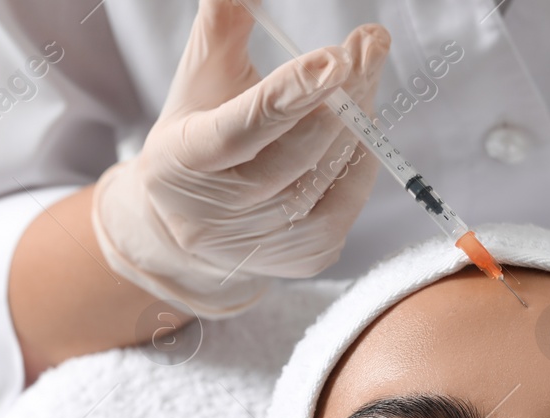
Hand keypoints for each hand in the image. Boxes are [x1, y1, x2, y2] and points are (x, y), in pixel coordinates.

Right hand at [91, 0, 389, 317]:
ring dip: (358, 118)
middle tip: (368, 46)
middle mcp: (217, 213)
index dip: (292, 94)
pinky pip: (348, 200)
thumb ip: (222, 26)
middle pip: (298, 151)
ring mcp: (263, 242)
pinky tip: (359, 124)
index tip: (335, 57)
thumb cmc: (199, 132)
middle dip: (342, 93)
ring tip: (364, 74)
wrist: (190, 227)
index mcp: (181, 162)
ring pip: (329, 173)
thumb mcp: (200, 79)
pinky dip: (361, 156)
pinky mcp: (303, 259)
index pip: (243, 128)